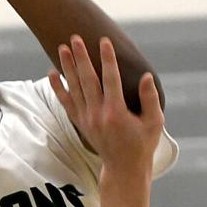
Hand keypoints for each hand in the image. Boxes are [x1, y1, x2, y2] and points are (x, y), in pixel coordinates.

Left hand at [49, 36, 163, 175]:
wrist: (123, 168)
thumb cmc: (142, 143)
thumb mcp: (154, 123)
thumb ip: (150, 99)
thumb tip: (146, 76)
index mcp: (116, 113)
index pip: (111, 79)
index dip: (107, 59)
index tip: (103, 41)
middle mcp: (98, 114)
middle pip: (87, 80)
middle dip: (81, 57)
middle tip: (75, 38)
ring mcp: (86, 119)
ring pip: (74, 88)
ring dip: (67, 67)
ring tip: (62, 48)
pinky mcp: (80, 123)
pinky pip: (66, 102)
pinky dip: (58, 88)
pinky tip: (51, 72)